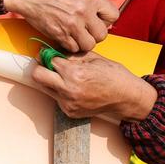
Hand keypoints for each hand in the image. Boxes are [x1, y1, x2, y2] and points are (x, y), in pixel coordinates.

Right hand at [2, 0, 119, 53]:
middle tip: (86, 30)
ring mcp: (72, 24)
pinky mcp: (59, 34)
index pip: (113, 15)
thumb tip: (99, 13)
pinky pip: (73, 48)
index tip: (98, 20)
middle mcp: (84, 11)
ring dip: (83, 42)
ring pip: (89, 44)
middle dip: (95, 34)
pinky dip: (70, 45)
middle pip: (102, 34)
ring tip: (75, 35)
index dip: (106, 20)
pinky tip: (65, 36)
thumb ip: (89, 1)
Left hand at [28, 53, 158, 122]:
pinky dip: (61, 91)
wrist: (126, 97)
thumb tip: (55, 51)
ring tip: (65, 77)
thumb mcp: (93, 57)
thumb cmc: (114, 75)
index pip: (48, 60)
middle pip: (37, 76)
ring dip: (50, 80)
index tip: (49, 53)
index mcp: (75, 73)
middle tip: (49, 64)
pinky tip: (75, 88)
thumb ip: (72, 55)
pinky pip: (57, 98)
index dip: (48, 54)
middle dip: (41, 68)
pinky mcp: (70, 112)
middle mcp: (68, 90)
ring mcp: (68, 103)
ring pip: (45, 88)